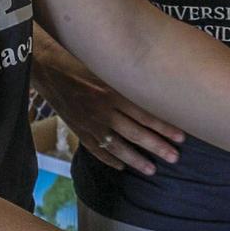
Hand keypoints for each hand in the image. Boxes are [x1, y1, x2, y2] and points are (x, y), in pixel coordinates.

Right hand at [41, 61, 183, 176]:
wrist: (47, 69)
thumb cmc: (79, 60)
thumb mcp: (106, 64)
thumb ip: (127, 74)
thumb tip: (155, 79)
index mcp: (113, 91)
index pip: (145, 113)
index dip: (164, 126)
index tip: (182, 136)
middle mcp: (104, 110)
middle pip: (136, 133)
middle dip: (157, 147)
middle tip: (175, 158)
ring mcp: (90, 123)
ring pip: (118, 146)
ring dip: (136, 159)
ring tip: (152, 170)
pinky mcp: (79, 130)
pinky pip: (96, 150)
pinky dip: (109, 159)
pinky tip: (121, 166)